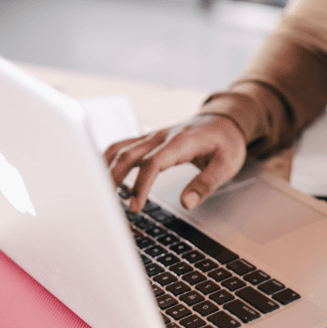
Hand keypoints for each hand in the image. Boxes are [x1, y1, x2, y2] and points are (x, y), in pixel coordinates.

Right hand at [104, 114, 246, 211]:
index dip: (141, 186)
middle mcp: (162, 136)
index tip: (135, 207)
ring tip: (99, 194)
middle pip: (128, 154)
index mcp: (181, 141)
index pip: (153, 163)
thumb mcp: (227, 164)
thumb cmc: (227, 142)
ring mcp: (153, 136)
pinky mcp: (149, 139)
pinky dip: (108, 159)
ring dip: (106, 169)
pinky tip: (101, 174)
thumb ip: (207, 184)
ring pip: (120, 148)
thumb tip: (187, 203)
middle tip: (108, 206)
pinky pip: (123, 146)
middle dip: (114, 179)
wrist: (225, 120)